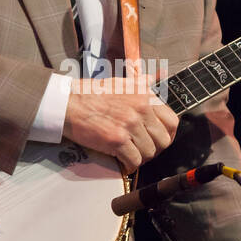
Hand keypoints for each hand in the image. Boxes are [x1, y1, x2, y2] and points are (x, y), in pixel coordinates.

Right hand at [63, 68, 179, 170]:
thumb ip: (143, 81)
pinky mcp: (116, 139)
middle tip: (143, 151)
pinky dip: (129, 166)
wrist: (67, 103)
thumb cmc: (91, 94)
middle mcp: (141, 109)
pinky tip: (123, 163)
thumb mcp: (122, 82)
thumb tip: (159, 74)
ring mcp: (129, 124)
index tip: (159, 140)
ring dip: (141, 158)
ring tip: (130, 156)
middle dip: (155, 149)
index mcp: (145, 96)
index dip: (168, 135)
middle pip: (163, 140)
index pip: (172, 121)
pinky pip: (134, 160)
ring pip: (149, 153)